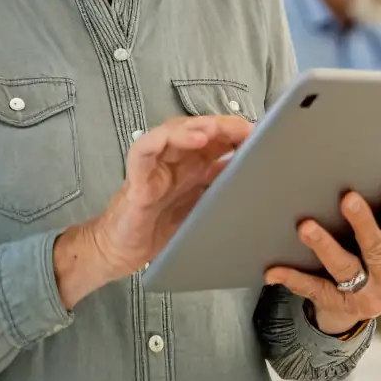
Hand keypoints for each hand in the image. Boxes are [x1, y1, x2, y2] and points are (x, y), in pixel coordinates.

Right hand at [53, 114, 252, 307]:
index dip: (236, 135)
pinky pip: (143, 151)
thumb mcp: (200, 212)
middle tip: (244, 128)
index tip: (260, 135)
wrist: (119, 253)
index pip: (215, 141)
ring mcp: (154, 167)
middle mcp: (174, 161)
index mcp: (192, 168)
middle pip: (197, 131)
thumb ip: (220, 194)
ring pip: (172, 132)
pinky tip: (184, 141)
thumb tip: (255, 181)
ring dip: (194, 127)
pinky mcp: (136, 180)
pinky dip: (161, 141)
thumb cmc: (160, 232)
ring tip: (213, 130)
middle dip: (221, 126)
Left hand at [264, 181, 380, 336]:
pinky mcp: (339, 307)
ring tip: (305, 226)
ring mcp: (367, 298)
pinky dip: (294, 279)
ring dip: (324, 246)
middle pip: (377, 250)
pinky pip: (314, 290)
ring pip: (344, 269)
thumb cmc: (379, 256)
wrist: (361, 304)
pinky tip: (274, 270)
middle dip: (363, 224)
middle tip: (348, 198)